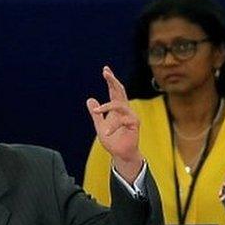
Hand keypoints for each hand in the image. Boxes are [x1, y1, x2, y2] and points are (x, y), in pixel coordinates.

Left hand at [86, 66, 142, 181]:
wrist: (121, 155)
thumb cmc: (113, 141)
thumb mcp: (99, 125)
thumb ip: (96, 114)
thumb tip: (90, 99)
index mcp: (117, 109)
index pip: (114, 91)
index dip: (110, 80)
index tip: (105, 69)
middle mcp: (125, 110)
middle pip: (120, 91)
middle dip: (113, 81)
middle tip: (106, 72)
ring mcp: (131, 116)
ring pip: (120, 104)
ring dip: (107, 106)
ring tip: (96, 110)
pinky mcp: (134, 125)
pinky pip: (123, 121)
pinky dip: (113, 126)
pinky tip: (107, 132)